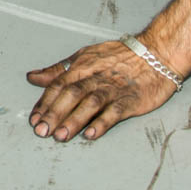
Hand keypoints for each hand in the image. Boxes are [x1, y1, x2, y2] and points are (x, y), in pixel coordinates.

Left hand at [25, 37, 178, 141]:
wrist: (157, 54)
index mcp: (82, 67)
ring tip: (60, 135)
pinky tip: (90, 134)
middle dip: (54, 113)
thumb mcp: (85, 57)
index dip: (45, 103)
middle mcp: (95, 77)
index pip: (58, 85)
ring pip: (90, 103)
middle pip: (71, 94)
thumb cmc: (120, 56)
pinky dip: (102, 123)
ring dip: (74, 120)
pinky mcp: (130, 100)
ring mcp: (113, 89)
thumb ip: (58, 70)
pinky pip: (114, 112)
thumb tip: (33, 77)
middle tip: (42, 131)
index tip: (34, 119)